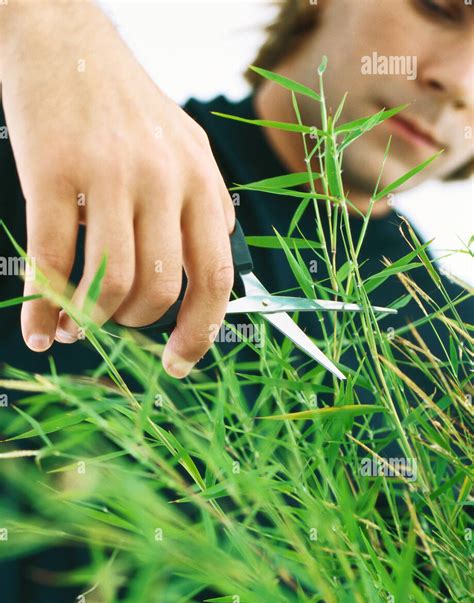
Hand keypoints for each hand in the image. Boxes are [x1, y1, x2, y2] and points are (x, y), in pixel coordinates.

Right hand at [0, 0, 234, 377]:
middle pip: (160, 288)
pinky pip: (53, 262)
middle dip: (133, 323)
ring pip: (111, 282)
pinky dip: (42, 308)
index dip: (200, 332)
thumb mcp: (182, 148)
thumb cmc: (124, 104)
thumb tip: (196, 280)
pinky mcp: (56, 170)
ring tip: (75, 324)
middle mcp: (166, 179)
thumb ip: (198, 209)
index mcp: (202, 181)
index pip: (217, 278)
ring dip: (91, 318)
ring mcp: (112, 173)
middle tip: (110, 322)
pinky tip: (36, 330)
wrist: (64, 34)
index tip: (177, 364)